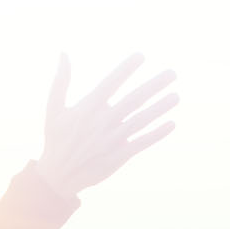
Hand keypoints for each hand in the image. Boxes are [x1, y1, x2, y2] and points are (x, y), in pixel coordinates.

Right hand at [36, 53, 176, 199]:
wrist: (58, 176)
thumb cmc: (56, 138)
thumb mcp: (53, 108)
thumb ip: (61, 80)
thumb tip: (63, 52)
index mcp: (87, 108)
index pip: (110, 83)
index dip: (125, 69)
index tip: (141, 56)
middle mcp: (102, 122)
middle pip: (133, 100)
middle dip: (154, 86)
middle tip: (172, 73)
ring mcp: (112, 140)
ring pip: (141, 120)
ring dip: (160, 108)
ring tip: (176, 95)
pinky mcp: (119, 156)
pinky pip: (142, 143)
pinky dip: (157, 134)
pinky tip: (172, 123)